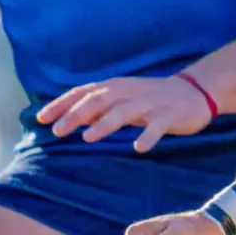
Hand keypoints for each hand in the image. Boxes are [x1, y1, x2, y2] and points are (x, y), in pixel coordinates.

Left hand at [36, 73, 214, 150]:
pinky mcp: (169, 116)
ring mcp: (149, 104)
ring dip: (105, 123)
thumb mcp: (123, 97)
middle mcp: (129, 92)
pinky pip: (157, 127)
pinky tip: (138, 147)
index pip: (83, 93)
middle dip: (77, 115)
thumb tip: (67, 119)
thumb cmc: (151, 98)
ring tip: (88, 137)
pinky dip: (148, 136)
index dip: (61, 104)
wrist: (194, 91)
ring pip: (124, 112)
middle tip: (57, 131)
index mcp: (116, 87)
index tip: (40, 118)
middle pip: (99, 101)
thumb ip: (99, 107)